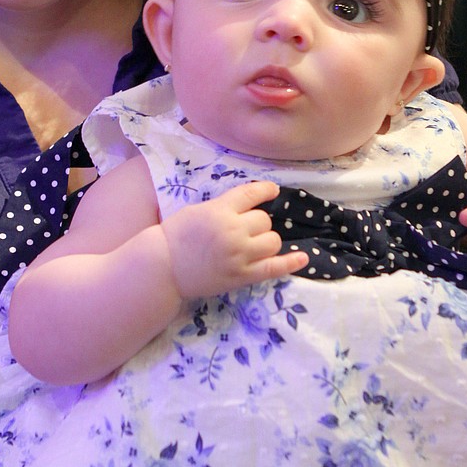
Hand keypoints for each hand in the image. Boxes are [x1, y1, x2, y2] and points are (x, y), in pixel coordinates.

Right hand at [161, 180, 307, 298]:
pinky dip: (291, 263)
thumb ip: (224, 207)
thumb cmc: (175, 236)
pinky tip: (303, 258)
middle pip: (264, 221)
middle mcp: (233, 231)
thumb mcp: (198, 210)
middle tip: (241, 230)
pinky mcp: (242, 276)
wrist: (163, 267)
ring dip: (266, 240)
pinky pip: (274, 268)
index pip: (252, 194)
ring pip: (272, 241)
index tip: (272, 190)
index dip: (265, 191)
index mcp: (220, 211)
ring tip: (252, 245)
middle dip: (257, 223)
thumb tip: (249, 205)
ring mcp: (240, 255)